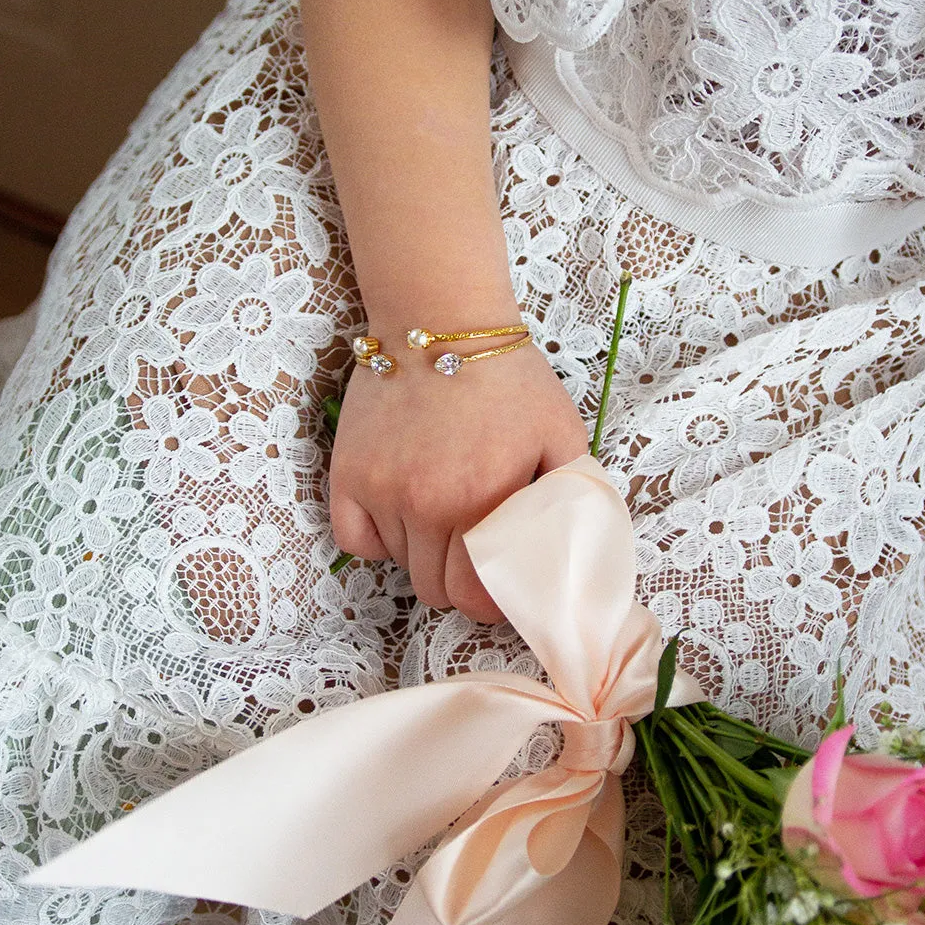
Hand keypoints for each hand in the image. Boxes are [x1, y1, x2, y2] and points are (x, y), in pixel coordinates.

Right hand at [329, 338, 587, 621]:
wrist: (439, 321)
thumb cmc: (507, 377)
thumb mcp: (561, 430)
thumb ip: (573, 493)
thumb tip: (577, 547)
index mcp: (484, 501)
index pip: (475, 596)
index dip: (490, 604)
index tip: (499, 588)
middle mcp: (427, 505)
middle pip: (434, 591)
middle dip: (460, 586)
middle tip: (473, 559)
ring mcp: (382, 491)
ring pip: (400, 566)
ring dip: (424, 556)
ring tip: (443, 518)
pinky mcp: (347, 475)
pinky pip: (355, 542)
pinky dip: (379, 540)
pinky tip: (401, 515)